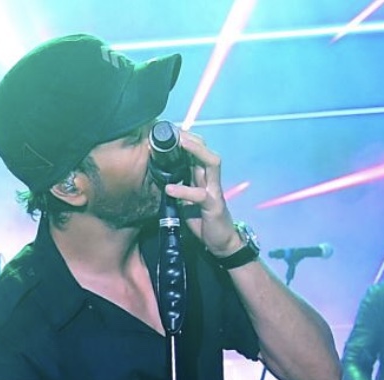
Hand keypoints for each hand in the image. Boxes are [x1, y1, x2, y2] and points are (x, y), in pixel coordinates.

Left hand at [163, 130, 240, 259]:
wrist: (222, 243)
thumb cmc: (204, 221)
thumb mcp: (187, 201)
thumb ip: (180, 188)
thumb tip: (161, 179)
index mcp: (204, 177)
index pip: (197, 152)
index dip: (184, 140)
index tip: (167, 132)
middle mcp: (211, 180)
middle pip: (205, 150)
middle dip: (190, 138)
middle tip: (171, 131)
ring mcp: (214, 191)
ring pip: (210, 162)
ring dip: (195, 151)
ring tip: (178, 144)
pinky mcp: (213, 206)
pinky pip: (199, 194)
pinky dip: (183, 190)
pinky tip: (169, 189)